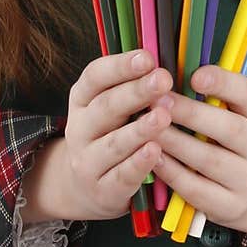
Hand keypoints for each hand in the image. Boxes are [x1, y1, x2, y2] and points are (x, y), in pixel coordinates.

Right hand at [63, 49, 174, 220]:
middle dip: (135, 92)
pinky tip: (155, 151)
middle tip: (163, 79)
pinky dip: (138, 163)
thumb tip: (167, 63)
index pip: (95, 77)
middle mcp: (80, 128)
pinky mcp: (101, 189)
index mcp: (83, 99)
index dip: (120, 66)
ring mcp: (87, 160)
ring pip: (113, 143)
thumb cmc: (110, 135)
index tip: (147, 57)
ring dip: (139, 129)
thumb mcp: (113, 108)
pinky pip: (121, 175)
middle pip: (105, 106)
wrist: (84, 187)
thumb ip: (133, 86)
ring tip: (163, 116)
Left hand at [149, 66, 246, 233]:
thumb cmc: (224, 136)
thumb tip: (169, 65)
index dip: (224, 83)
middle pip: (230, 129)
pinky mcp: (230, 206)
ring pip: (210, 160)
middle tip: (157, 101)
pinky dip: (172, 172)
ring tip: (147, 127)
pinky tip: (152, 157)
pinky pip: (197, 189)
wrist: (244, 187)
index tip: (195, 76)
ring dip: (175, 142)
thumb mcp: (227, 110)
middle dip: (190, 113)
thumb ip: (206, 91)